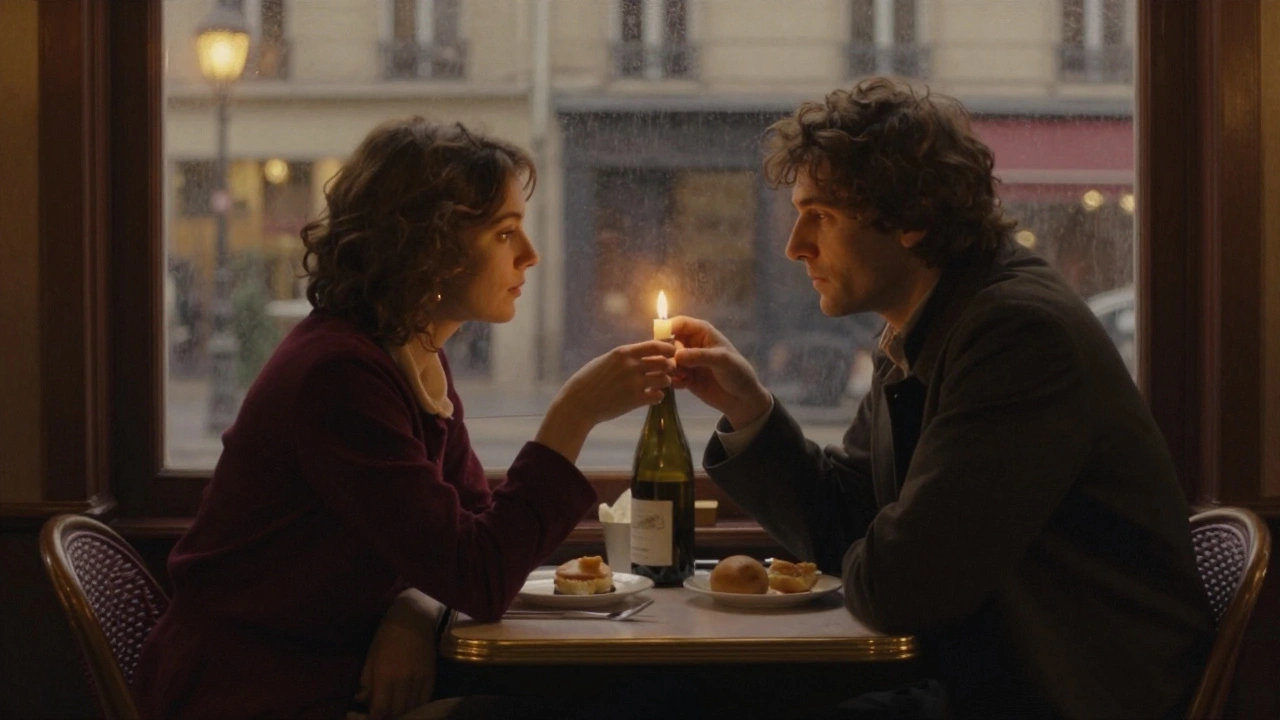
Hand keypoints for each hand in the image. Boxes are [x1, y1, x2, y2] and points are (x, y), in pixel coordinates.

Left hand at [355, 590, 443, 719]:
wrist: (413, 618)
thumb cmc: (386, 636)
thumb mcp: (370, 657)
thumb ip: (366, 681)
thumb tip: (361, 700)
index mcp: (385, 676)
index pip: (380, 710)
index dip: (376, 719)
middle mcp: (403, 681)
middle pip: (397, 712)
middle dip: (389, 717)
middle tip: (384, 714)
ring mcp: (419, 679)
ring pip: (412, 708)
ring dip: (403, 713)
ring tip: (397, 711)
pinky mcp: (431, 676)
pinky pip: (425, 699)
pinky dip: (417, 706)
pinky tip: (411, 705)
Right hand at [536, 340, 675, 461]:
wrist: (579, 403)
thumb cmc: (589, 380)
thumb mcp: (606, 360)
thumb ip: (625, 357)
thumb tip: (644, 353)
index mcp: (623, 352)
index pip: (655, 345)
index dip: (667, 349)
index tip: (671, 353)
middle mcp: (631, 366)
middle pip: (664, 362)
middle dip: (669, 367)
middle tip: (666, 372)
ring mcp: (634, 383)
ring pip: (664, 380)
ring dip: (664, 382)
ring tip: (658, 385)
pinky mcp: (635, 400)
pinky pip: (658, 396)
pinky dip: (658, 397)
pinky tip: (652, 397)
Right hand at [670, 316, 770, 428]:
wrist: (742, 399)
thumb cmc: (738, 373)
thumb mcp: (722, 361)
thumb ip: (700, 356)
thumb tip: (677, 355)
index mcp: (702, 332)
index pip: (680, 323)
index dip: (668, 328)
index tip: (661, 340)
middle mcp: (692, 344)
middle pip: (669, 342)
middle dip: (669, 353)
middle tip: (675, 365)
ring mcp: (688, 361)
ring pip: (667, 359)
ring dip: (670, 367)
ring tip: (682, 377)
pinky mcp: (685, 377)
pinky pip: (670, 375)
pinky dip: (672, 379)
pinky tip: (683, 385)